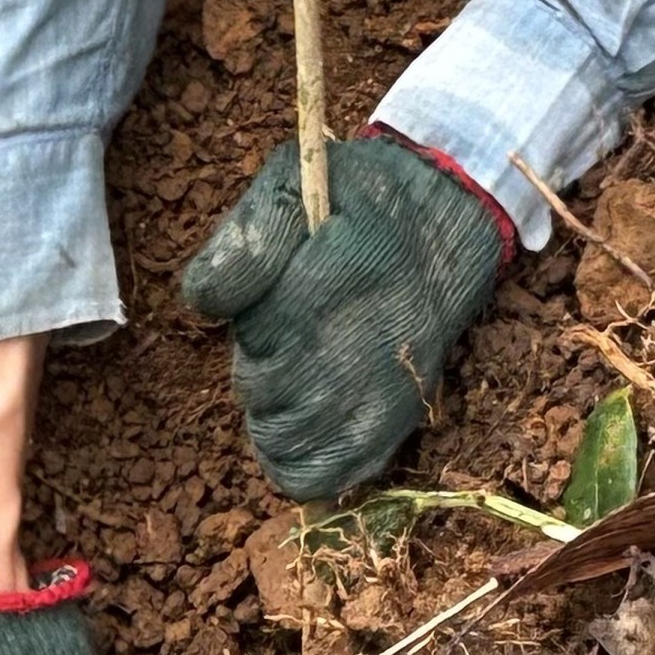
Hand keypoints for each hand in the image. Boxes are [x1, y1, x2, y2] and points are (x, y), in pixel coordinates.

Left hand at [180, 132, 505, 499]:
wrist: (449, 221)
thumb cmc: (359, 198)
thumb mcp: (295, 180)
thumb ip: (250, 236)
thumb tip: (205, 301)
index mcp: (341, 275)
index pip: (261, 331)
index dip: (251, 321)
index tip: (270, 300)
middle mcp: (365, 342)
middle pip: (265, 389)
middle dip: (256, 366)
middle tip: (280, 338)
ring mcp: (384, 389)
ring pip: (288, 439)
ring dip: (270, 415)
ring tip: (288, 379)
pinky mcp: (396, 421)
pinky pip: (331, 474)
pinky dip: (299, 464)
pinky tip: (297, 431)